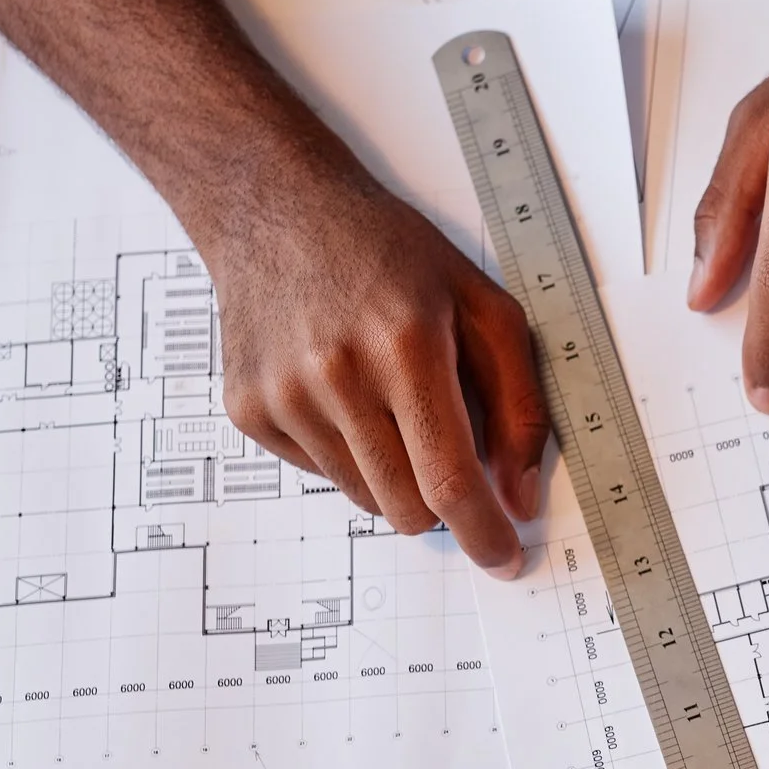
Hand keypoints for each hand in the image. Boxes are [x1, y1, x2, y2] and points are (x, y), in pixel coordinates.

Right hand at [202, 160, 547, 577]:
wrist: (276, 210)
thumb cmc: (391, 255)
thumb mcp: (483, 308)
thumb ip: (518, 405)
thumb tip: (521, 496)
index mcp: (404, 347)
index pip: (448, 477)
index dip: (482, 531)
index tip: (504, 558)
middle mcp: (335, 376)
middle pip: (406, 505)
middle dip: (443, 502)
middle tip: (452, 458)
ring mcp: (282, 396)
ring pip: (365, 498)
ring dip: (395, 474)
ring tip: (391, 401)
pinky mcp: (248, 410)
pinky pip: (320, 474)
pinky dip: (348, 452)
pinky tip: (344, 391)